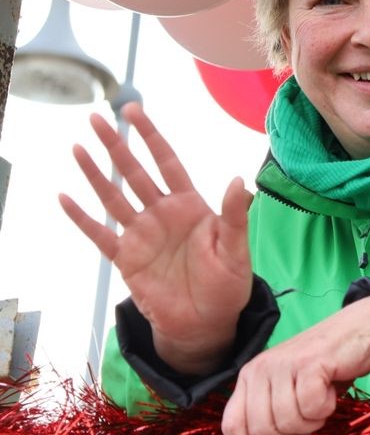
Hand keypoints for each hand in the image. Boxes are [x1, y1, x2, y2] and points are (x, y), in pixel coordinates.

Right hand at [58, 103, 253, 373]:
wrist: (207, 323)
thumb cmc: (227, 284)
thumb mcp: (236, 250)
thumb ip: (234, 216)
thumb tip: (239, 181)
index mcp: (191, 206)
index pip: (168, 162)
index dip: (151, 136)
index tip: (134, 111)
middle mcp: (162, 214)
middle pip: (135, 172)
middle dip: (117, 146)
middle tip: (97, 118)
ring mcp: (142, 234)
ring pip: (114, 197)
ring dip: (95, 174)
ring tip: (79, 148)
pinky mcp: (127, 258)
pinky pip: (100, 234)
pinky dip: (82, 217)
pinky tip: (65, 198)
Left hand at [222, 295, 369, 434]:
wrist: (359, 332)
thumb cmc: (324, 370)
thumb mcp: (287, 394)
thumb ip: (265, 418)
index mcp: (248, 378)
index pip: (232, 426)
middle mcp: (258, 369)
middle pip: (262, 431)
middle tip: (310, 423)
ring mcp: (282, 364)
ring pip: (289, 422)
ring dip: (313, 421)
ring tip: (321, 401)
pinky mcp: (308, 363)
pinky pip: (312, 408)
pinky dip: (327, 407)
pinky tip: (331, 389)